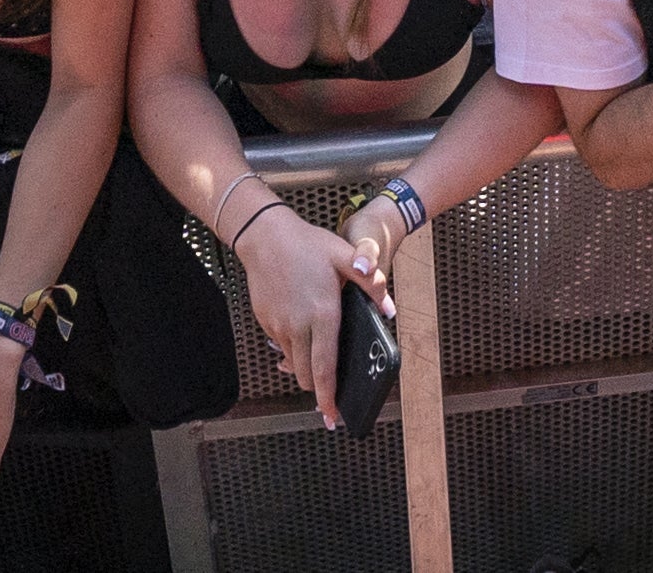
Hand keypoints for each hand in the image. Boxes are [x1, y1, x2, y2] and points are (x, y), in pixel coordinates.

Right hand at [236, 200, 362, 427]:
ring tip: (318, 357)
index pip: (324, 368)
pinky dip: (293, 347)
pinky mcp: (266, 320)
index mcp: (322, 314)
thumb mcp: (344, 255)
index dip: (329, 397)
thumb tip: (389, 309)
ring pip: (292, 362)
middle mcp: (298, 325)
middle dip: (318, 388)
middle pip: (306, 375)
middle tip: (330, 395)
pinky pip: (281, 344)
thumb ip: (371, 283)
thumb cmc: (307, 244)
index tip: (333, 417)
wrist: (264, 234)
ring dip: (305, 366)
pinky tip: (302, 329)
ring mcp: (278, 325)